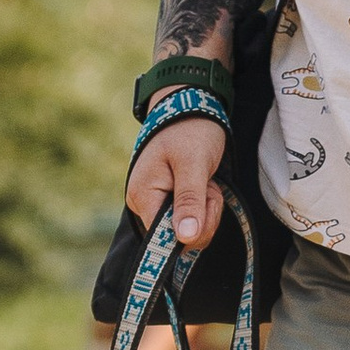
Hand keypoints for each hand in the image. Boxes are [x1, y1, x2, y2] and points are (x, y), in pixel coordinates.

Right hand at [124, 112, 227, 256]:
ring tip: (205, 180)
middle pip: (180, 238)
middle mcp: (143, 205)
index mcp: (142, 196)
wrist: (190, 110)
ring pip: (190, 232)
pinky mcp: (168, 205)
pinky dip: (205, 206)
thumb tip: (185, 238)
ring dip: (207, 209)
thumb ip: (189, 200)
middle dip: (204, 215)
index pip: (164, 239)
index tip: (205, 200)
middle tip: (207, 184)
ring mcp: (155, 205)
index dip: (191, 230)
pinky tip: (203, 185)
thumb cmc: (190, 132)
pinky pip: (192, 222)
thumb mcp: (193, 164)